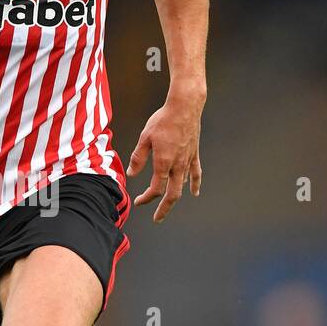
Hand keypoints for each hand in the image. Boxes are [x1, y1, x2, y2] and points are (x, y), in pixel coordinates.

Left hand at [127, 89, 203, 222]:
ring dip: (175, 197)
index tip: (138, 202)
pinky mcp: (194, 154)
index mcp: (164, 162)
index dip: (147, 198)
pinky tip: (195, 192)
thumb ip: (138, 158)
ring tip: (168, 206)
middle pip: (173, 194)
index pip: (156, 188)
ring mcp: (188, 160)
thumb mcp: (144, 138)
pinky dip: (195, 184)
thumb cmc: (163, 120)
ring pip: (183, 186)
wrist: (185, 107)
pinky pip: (196, 173)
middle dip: (164, 209)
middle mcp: (177, 165)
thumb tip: (131, 173)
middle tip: (157, 218)